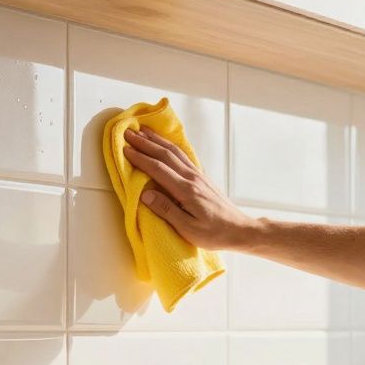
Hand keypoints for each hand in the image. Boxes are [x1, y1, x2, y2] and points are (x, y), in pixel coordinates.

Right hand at [123, 127, 261, 250]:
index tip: (125, 149)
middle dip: (145, 143)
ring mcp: (198, 175)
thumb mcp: (188, 229)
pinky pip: (183, 156)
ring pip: (175, 151)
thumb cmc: (214, 233)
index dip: (140, 158)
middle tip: (128, 133)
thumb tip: (145, 195)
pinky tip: (165, 143)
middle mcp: (192, 178)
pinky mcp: (201, 177)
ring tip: (143, 131)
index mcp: (186, 190)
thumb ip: (166, 211)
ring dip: (157, 140)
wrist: (239, 229)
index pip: (158, 169)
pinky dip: (170, 146)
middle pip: (165, 154)